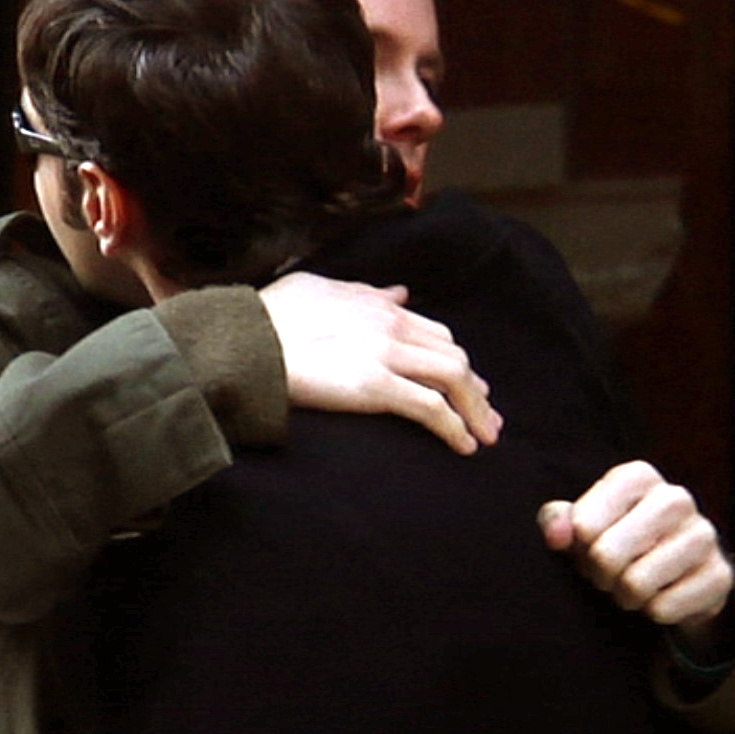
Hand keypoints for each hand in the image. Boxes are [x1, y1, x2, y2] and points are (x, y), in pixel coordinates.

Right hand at [259, 271, 501, 454]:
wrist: (246, 342)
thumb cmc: (269, 318)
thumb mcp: (320, 288)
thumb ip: (363, 293)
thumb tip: (398, 293)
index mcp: (378, 305)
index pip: (435, 333)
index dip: (457, 361)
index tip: (469, 384)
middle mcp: (390, 324)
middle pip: (453, 356)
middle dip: (476, 389)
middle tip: (488, 416)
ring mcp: (385, 354)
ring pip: (452, 379)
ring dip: (475, 410)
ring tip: (484, 436)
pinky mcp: (375, 386)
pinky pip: (430, 407)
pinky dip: (454, 427)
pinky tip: (463, 445)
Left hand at [537, 460, 732, 628]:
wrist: (677, 569)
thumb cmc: (618, 538)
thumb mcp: (582, 523)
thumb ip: (557, 521)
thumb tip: (555, 536)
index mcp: (638, 476)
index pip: (583, 526)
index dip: (579, 548)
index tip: (593, 547)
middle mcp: (675, 498)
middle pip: (606, 555)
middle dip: (600, 575)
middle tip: (611, 573)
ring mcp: (703, 535)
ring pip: (635, 585)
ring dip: (625, 596)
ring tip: (634, 584)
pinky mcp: (720, 574)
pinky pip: (663, 609)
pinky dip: (653, 612)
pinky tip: (662, 594)